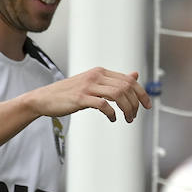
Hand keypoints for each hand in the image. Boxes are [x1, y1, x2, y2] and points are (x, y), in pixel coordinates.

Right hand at [25, 67, 151, 122]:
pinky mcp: (80, 98)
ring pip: (118, 95)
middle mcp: (95, 76)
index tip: (147, 105)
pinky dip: (112, 114)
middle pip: (126, 87)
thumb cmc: (70, 93)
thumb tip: (135, 75)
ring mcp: (88, 86)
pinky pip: (103, 105)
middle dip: (135, 103)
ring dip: (127, 109)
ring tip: (127, 119)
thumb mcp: (94, 83)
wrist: (44, 98)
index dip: (141, 93)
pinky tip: (112, 119)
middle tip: (134, 116)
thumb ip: (115, 80)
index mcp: (101, 72)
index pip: (129, 80)